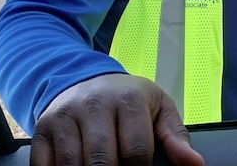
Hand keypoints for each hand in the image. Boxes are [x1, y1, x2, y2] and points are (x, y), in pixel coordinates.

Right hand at [30, 73, 204, 165]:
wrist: (83, 78)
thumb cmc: (127, 99)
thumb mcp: (157, 108)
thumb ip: (175, 137)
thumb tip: (194, 164)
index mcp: (128, 99)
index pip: (136, 152)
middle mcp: (93, 104)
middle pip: (102, 162)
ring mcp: (64, 116)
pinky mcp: (41, 128)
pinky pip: (44, 165)